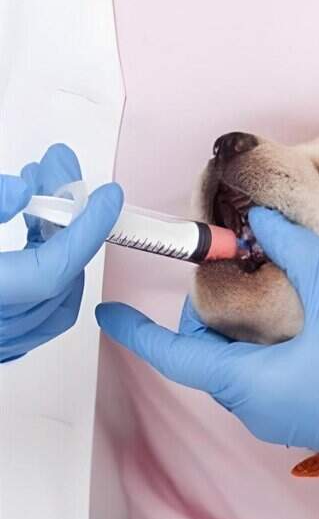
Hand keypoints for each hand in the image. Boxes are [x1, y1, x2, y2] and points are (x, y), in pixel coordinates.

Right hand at [0, 144, 122, 363]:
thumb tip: (21, 191)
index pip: (55, 266)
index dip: (86, 229)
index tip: (107, 197)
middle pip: (58, 280)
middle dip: (68, 225)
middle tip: (59, 177)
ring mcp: (0, 342)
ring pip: (54, 301)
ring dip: (58, 249)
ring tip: (39, 202)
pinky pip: (38, 315)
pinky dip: (45, 277)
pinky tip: (32, 240)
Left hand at [95, 206, 318, 476]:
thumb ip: (295, 249)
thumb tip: (265, 216)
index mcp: (252, 385)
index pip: (175, 355)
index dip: (137, 331)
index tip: (107, 315)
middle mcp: (260, 412)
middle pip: (207, 360)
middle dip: (206, 317)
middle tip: (231, 271)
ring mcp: (288, 424)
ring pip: (240, 371)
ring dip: (243, 334)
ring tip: (276, 291)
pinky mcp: (315, 425)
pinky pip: (271, 384)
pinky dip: (270, 352)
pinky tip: (311, 325)